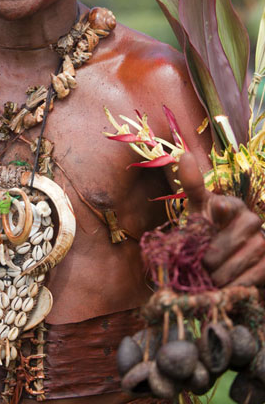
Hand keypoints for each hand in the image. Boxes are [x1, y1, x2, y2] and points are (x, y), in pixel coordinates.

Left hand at [178, 152, 264, 287]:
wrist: (225, 260)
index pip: (222, 206)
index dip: (214, 217)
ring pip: (236, 262)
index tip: (210, 219)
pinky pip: (250, 278)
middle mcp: (250, 219)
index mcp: (231, 204)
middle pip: (224, 243)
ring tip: (210, 277)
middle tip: (201, 264)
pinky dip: (234, 285)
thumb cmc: (208, 229)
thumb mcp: (197, 207)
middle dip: (208, 258)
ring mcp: (262, 241)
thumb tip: (184, 154)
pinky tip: (225, 286)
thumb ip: (191, 183)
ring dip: (219, 275)